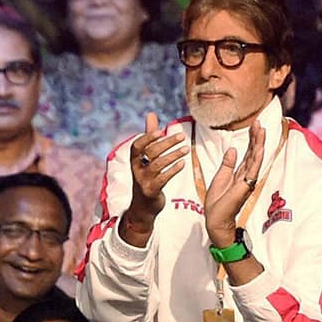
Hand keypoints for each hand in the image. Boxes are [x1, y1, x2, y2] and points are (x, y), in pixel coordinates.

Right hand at [121, 112, 188, 240]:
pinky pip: (162, 179)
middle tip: (182, 136)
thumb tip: (151, 114)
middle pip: (151, 153)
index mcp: (135, 160)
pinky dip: (173, 170)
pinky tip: (183, 164)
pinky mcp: (151, 191)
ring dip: (173, 155)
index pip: (137, 146)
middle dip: (166, 143)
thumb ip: (149, 136)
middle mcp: (137, 169)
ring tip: (186, 149)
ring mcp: (143, 181)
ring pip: (158, 165)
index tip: (160, 130)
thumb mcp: (146, 157)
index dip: (147, 138)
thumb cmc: (147, 177)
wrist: (143, 207)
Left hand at [204, 120, 264, 246]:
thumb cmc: (217, 203)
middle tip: (259, 121)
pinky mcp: (245, 186)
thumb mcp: (220, 178)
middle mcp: (246, 175)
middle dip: (256, 137)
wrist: (215, 219)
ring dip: (258, 143)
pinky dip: (256, 157)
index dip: (251, 139)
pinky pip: (253, 169)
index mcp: (240, 173)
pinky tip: (259, 146)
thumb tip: (233, 149)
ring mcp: (248, 180)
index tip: (254, 124)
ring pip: (255, 158)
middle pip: (253, 152)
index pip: (247, 152)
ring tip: (261, 128)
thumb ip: (228, 164)